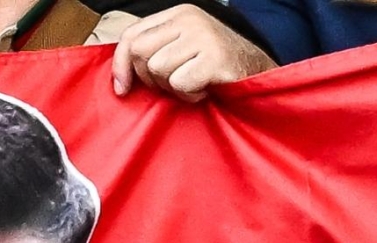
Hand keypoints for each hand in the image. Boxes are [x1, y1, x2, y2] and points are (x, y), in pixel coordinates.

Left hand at [111, 5, 276, 101]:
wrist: (257, 72)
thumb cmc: (214, 66)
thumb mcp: (181, 50)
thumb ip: (153, 53)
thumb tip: (119, 81)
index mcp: (178, 14)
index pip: (132, 35)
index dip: (121, 65)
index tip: (122, 88)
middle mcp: (189, 19)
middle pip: (140, 53)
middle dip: (150, 78)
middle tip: (173, 83)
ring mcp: (202, 36)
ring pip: (158, 69)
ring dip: (173, 87)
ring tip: (193, 83)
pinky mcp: (213, 57)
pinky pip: (180, 84)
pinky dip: (190, 95)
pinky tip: (205, 88)